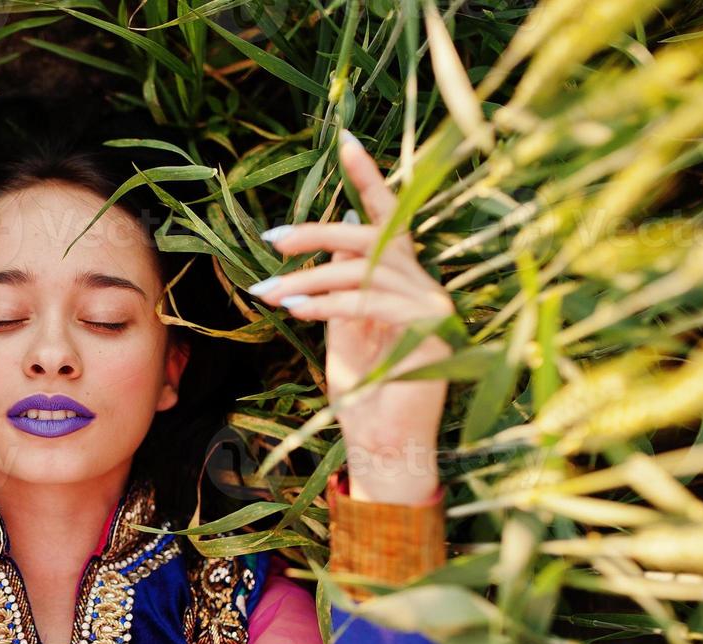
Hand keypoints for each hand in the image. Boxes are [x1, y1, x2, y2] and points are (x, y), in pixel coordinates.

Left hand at [249, 131, 452, 501]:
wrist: (385, 445)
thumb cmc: (363, 393)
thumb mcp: (343, 331)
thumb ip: (337, 290)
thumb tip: (315, 258)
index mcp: (404, 279)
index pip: (389, 218)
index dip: (367, 178)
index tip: (343, 140)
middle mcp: (424, 285)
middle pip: (371, 237)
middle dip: (317, 234)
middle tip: (273, 241)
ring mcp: (433, 306)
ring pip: (363, 270)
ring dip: (309, 280)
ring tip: (270, 293)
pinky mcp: (429, 331)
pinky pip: (368, 303)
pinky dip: (328, 303)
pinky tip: (296, 310)